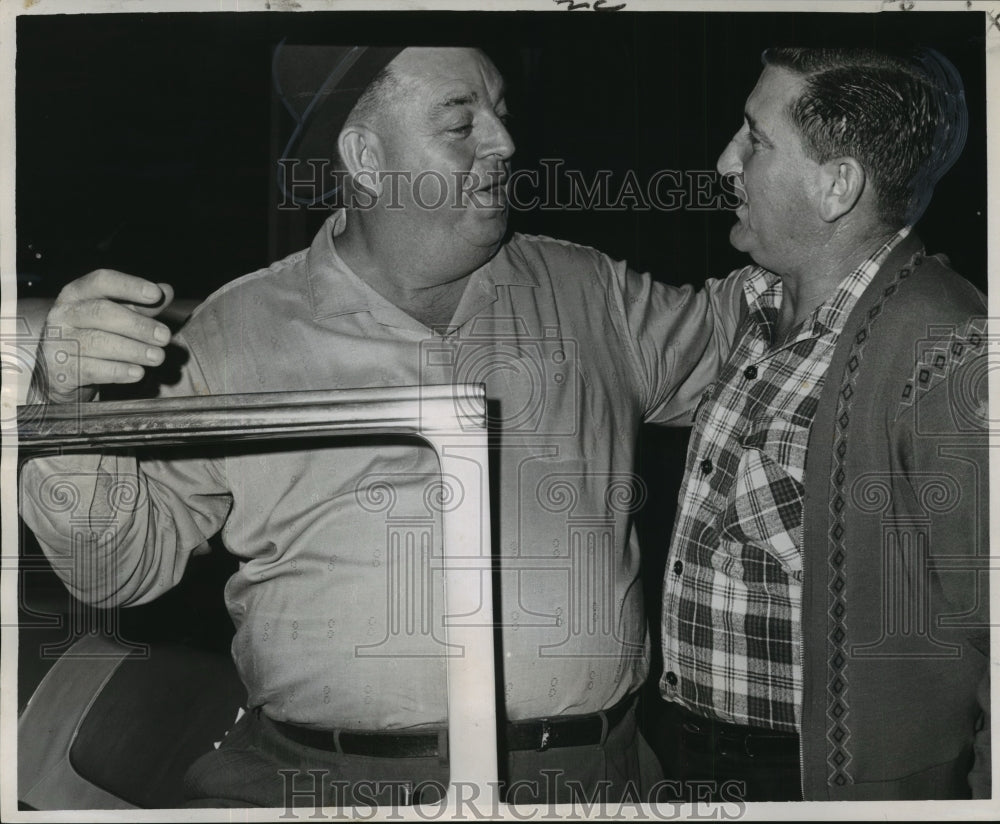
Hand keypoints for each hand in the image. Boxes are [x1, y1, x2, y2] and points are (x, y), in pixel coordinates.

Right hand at [33, 269, 174, 403]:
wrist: (61, 374)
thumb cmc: (95, 336)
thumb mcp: (118, 317)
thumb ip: (142, 306)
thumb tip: (166, 290)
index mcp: (77, 294)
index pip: (101, 281)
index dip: (129, 286)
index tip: (156, 294)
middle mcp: (63, 314)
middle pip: (102, 312)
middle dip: (137, 324)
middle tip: (165, 337)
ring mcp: (57, 342)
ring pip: (97, 342)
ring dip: (133, 350)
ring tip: (158, 357)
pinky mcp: (60, 370)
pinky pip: (91, 369)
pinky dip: (118, 371)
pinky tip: (138, 372)